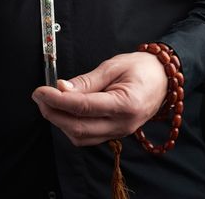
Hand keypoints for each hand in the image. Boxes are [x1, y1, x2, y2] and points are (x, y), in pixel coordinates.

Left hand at [32, 52, 167, 145]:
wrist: (164, 78)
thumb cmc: (142, 68)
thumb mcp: (113, 66)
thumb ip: (87, 81)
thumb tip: (61, 88)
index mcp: (125, 104)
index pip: (82, 107)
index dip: (57, 100)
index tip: (40, 91)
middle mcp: (123, 124)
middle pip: (78, 128)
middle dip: (53, 113)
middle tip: (40, 96)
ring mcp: (120, 132)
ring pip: (81, 137)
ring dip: (60, 122)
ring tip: (50, 101)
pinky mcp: (115, 133)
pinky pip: (88, 137)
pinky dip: (71, 126)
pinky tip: (65, 111)